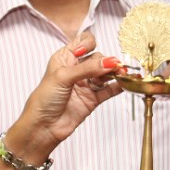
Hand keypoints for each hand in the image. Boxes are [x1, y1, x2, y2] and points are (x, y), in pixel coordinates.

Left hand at [9, 31, 123, 155]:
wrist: (43, 126)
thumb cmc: (44, 99)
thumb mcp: (62, 77)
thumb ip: (87, 69)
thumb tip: (108, 61)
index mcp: (65, 59)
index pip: (82, 43)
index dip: (88, 44)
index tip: (87, 52)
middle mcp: (76, 69)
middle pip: (98, 58)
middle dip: (106, 61)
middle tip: (113, 66)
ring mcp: (85, 84)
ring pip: (105, 73)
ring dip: (115, 72)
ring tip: (123, 73)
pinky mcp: (93, 99)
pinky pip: (109, 90)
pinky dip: (118, 86)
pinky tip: (126, 83)